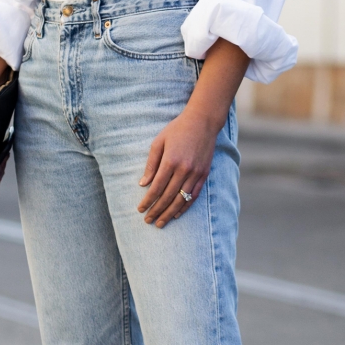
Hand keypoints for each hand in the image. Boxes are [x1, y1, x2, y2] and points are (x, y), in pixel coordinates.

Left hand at [138, 107, 216, 226]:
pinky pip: (194, 195)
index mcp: (170, 161)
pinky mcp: (204, 174)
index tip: (140, 209)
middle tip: (148, 221)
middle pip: (168, 197)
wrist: (202, 122)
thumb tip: (143, 184)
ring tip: (160, 223)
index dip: (148, 201)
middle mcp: (184, 170)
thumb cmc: (177, 130)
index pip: (156, 187)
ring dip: (169, 213)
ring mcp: (196, 173)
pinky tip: (176, 214)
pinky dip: (185, 206)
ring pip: (181, 199)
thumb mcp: (159, 142)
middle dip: (156, 211)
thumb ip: (151, 164)